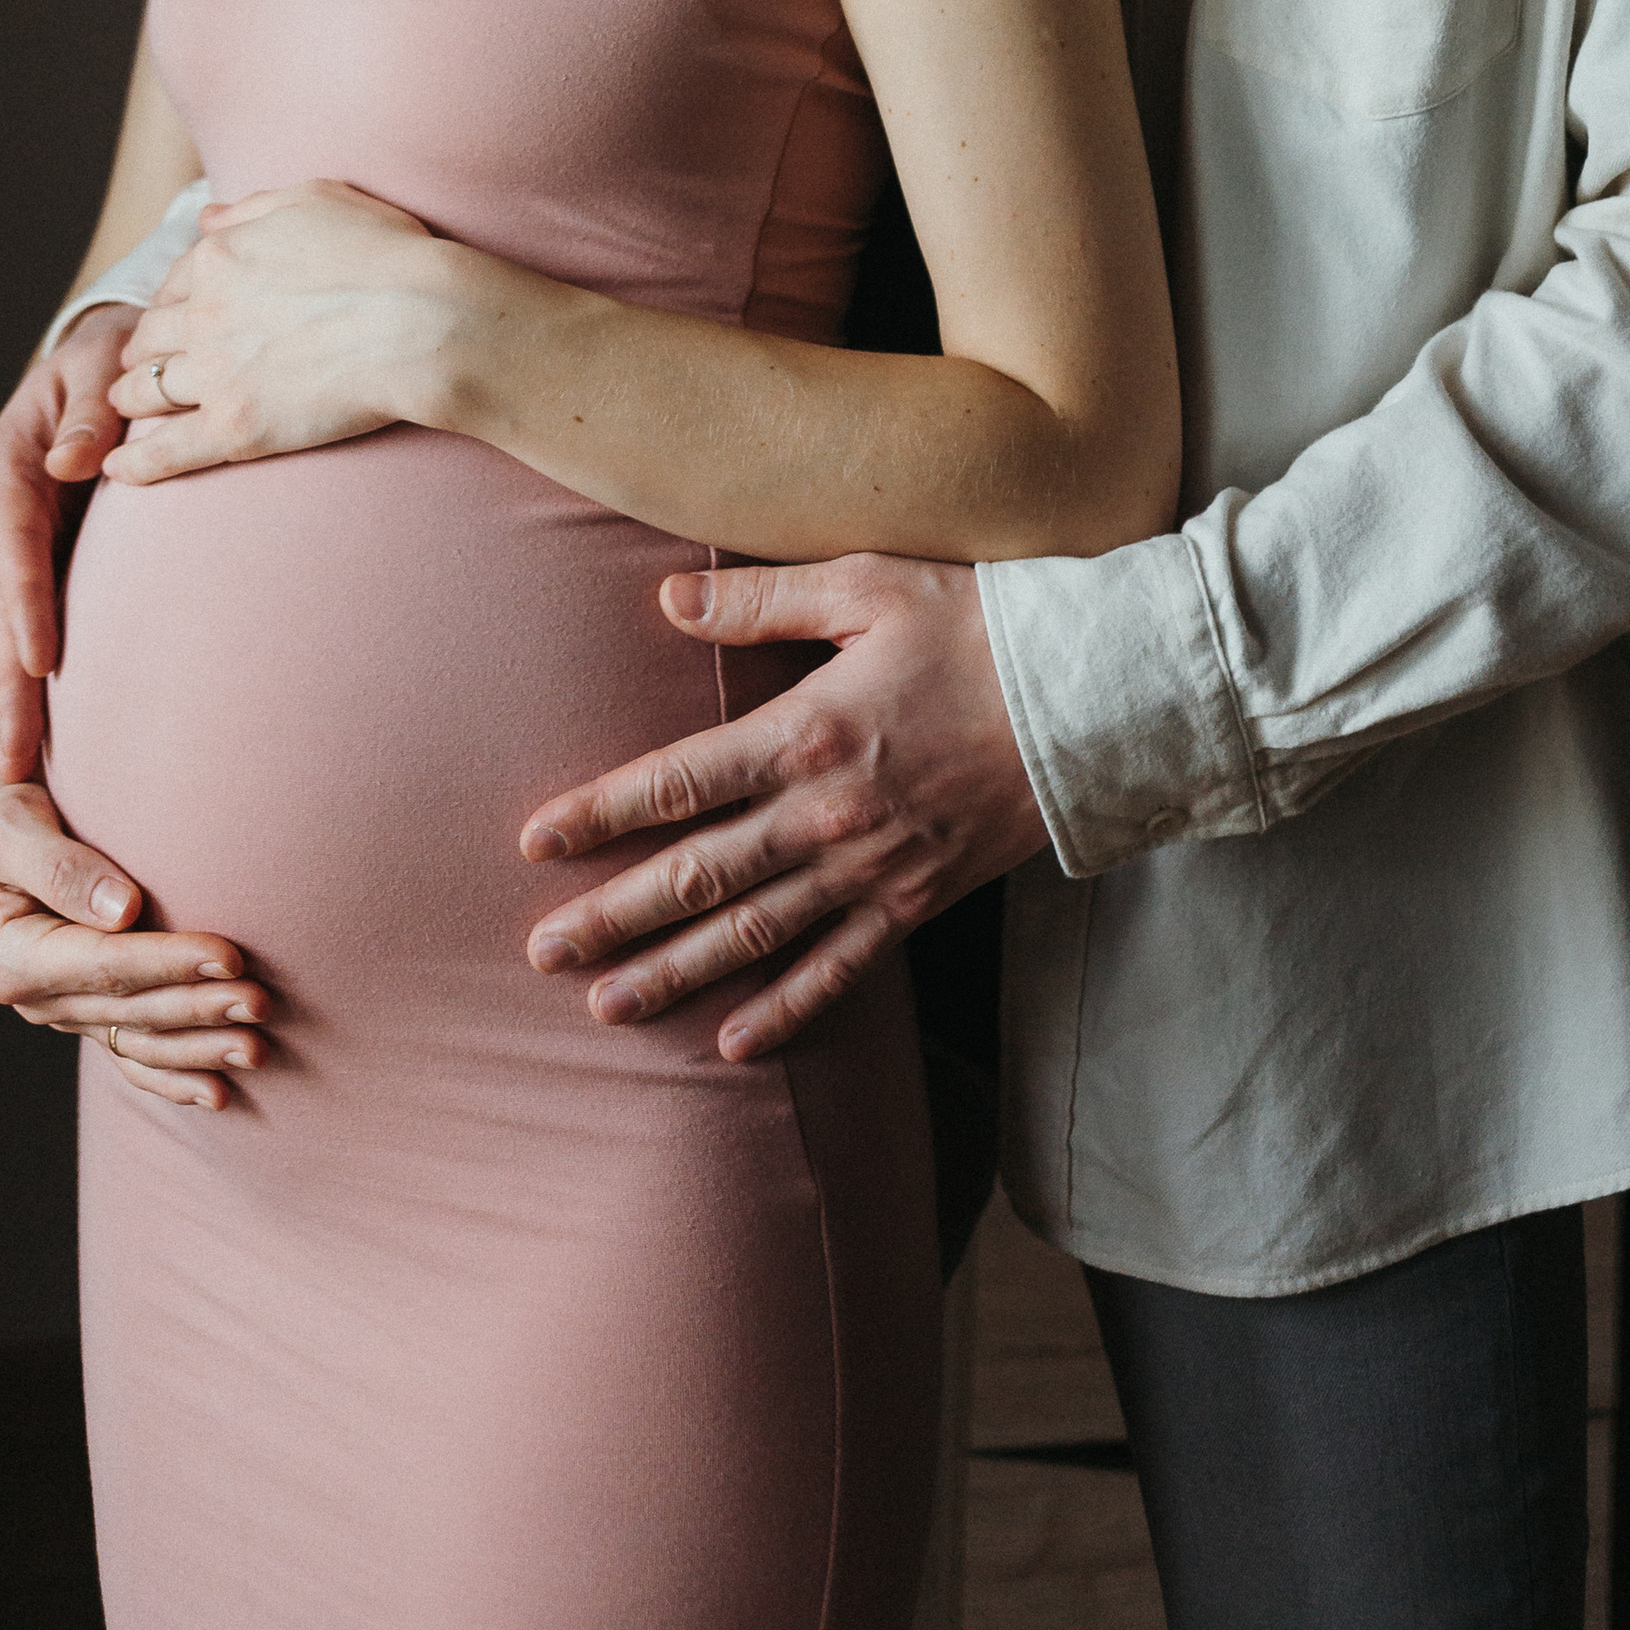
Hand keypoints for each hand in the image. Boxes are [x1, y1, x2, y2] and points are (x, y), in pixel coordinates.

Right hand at [0, 306, 139, 779]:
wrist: (115, 354)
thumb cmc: (117, 350)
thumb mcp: (106, 361)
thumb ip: (93, 409)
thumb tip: (74, 461)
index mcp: (8, 462)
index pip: (14, 539)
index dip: (26, 600)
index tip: (42, 660)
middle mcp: (5, 508)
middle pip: (7, 603)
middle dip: (12, 681)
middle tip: (15, 766)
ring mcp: (21, 537)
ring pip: (18, 622)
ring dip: (21, 693)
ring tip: (23, 772)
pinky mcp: (49, 553)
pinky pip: (44, 615)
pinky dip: (43, 670)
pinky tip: (53, 731)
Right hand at [0, 755, 270, 1111]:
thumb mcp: (8, 827)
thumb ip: (60, 866)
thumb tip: (125, 910)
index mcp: (10, 956)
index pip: (104, 965)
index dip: (168, 962)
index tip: (230, 955)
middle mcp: (33, 997)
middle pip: (130, 1008)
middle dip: (199, 1008)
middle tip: (262, 1004)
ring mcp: (61, 1011)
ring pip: (138, 1040)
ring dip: (199, 1049)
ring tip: (258, 1048)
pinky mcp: (85, 1012)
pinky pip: (131, 1053)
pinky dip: (173, 1077)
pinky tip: (218, 1095)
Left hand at [104, 182, 491, 482]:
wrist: (421, 321)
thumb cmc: (385, 255)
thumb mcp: (317, 201)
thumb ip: (253, 208)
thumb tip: (206, 217)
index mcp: (219, 258)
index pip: (173, 284)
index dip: (172, 302)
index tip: (175, 317)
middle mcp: (204, 313)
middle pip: (150, 337)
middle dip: (143, 349)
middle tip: (144, 364)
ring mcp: (215, 373)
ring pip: (146, 390)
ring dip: (131, 397)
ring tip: (130, 407)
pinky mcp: (234, 428)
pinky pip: (166, 452)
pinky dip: (137, 463)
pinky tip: (120, 472)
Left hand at [518, 555, 1048, 1061]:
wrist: (1094, 697)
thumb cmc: (978, 623)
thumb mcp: (868, 584)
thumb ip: (762, 600)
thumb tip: (667, 600)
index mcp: (806, 731)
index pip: (677, 781)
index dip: (600, 813)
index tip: (534, 840)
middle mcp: (827, 814)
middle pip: (697, 875)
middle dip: (613, 917)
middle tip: (540, 951)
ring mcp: (872, 869)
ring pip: (752, 937)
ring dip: (673, 974)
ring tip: (606, 1006)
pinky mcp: (916, 902)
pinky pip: (838, 973)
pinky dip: (783, 1013)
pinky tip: (730, 1045)